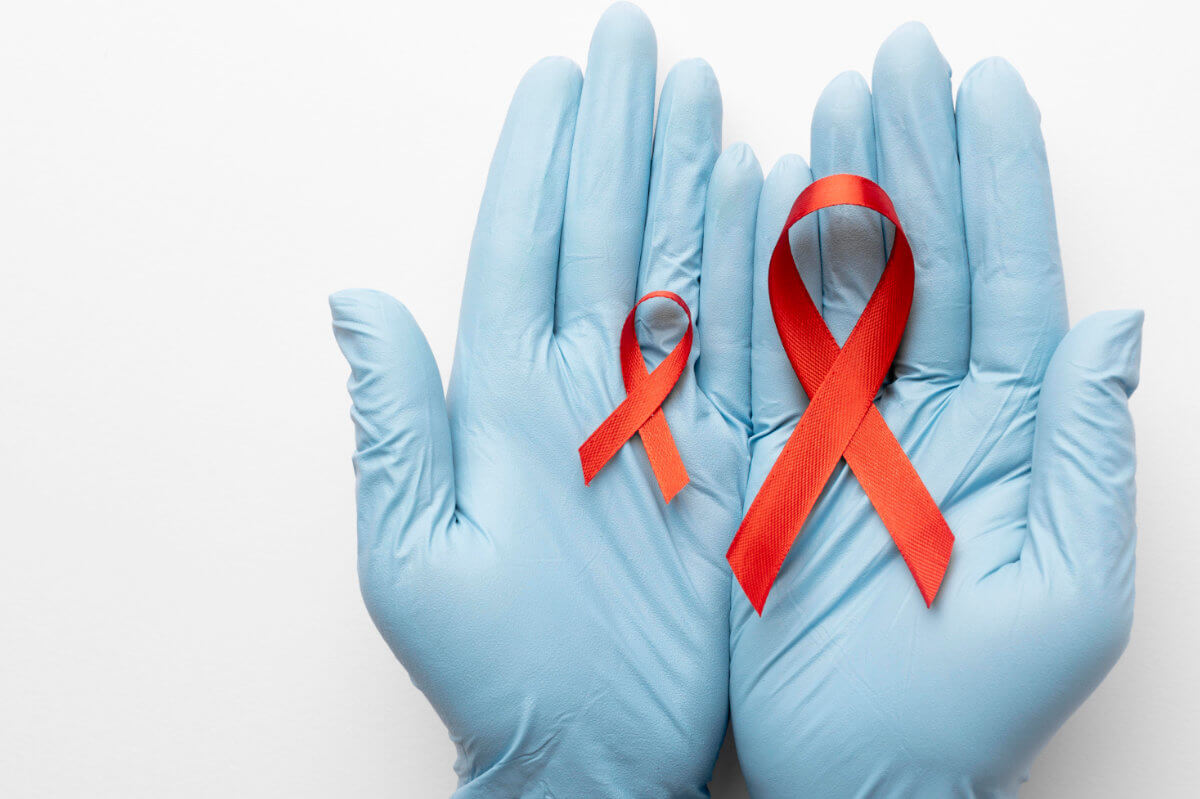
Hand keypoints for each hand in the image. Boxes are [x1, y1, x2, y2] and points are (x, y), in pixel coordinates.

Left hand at [330, 5, 761, 794]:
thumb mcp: (416, 555)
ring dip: (687, 179)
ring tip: (701, 93)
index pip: (522, 245)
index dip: (540, 158)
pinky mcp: (722, 454)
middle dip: (619, 135)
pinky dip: (753, 270)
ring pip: (674, 268)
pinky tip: (762, 201)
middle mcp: (582, 388)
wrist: (587, 750)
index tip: (560, 78)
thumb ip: (393, 422)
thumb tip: (354, 298)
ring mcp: (657, 414)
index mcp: (501, 399)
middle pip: (602, 231)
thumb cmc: (494, 671)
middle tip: (637, 44)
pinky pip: (742, 344)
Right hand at [729, 23, 1142, 796]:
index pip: (1009, 281)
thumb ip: (1089, 455)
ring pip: (840, 288)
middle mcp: (924, 415)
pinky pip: (760, 351)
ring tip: (837, 104)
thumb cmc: (967, 706)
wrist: (859, 778)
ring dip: (839, 195)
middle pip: (924, 261)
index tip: (982, 90)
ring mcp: (842, 429)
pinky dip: (756, 278)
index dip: (998, 182)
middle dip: (915, 157)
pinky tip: (757, 205)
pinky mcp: (769, 457)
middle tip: (899, 61)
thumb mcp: (1065, 594)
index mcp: (1007, 435)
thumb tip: (1118, 326)